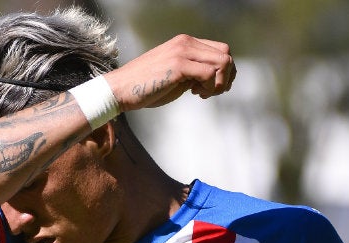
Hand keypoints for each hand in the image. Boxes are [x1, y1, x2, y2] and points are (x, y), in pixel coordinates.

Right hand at [104, 34, 235, 111]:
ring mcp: (182, 52)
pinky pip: (210, 74)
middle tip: (210, 92)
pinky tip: (196, 94)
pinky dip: (209, 88)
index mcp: (185, 43)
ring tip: (203, 93)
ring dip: (219, 83)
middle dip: (225, 78)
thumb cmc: (146, 86)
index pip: (221, 50)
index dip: (223, 72)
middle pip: (226, 54)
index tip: (210, 87)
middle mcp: (185, 43)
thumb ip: (194, 71)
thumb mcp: (176, 75)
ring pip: (223, 62)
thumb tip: (215, 79)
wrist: (121, 90)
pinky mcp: (178, 65)